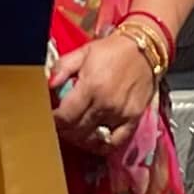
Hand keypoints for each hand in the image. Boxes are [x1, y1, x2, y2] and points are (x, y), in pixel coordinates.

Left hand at [49, 32, 154, 150]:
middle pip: (77, 131)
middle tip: (61, 123)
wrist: (145, 48)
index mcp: (91, 86)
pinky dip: (102, 145)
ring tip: (75, 130)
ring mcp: (120, 114)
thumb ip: (63, 67)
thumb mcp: (84, 52)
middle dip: (64, 129)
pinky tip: (94, 138)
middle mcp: (106, 104)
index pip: (65, 116)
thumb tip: (48, 84)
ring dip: (80, 139)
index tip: (51, 115)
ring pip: (93, 139)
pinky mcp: (133, 119)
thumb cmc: (111, 50)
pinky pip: (114, 142)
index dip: (54, 120)